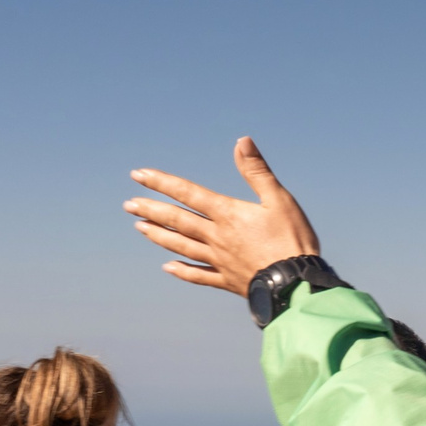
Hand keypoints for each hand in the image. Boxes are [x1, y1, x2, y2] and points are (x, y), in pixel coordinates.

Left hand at [125, 137, 320, 295]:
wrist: (296, 283)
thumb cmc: (292, 240)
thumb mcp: (279, 200)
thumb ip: (257, 171)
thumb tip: (242, 141)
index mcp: (227, 214)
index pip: (188, 193)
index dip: (161, 182)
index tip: (137, 175)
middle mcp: (217, 237)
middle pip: (177, 220)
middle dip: (151, 210)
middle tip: (128, 205)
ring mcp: (220, 260)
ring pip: (182, 246)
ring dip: (159, 236)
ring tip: (140, 227)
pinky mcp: (228, 280)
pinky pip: (200, 275)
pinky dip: (183, 271)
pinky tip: (168, 267)